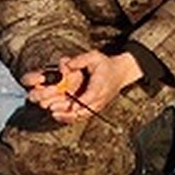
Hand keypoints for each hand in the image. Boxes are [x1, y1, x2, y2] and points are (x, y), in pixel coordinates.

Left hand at [22, 51, 141, 123]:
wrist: (119, 74)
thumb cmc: (105, 65)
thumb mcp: (94, 56)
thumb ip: (80, 60)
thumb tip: (66, 65)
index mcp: (101, 83)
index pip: (93, 94)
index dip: (83, 101)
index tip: (73, 107)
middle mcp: (101, 96)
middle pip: (86, 109)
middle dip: (70, 112)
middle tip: (54, 109)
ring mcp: (98, 104)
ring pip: (84, 115)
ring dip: (69, 116)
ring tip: (54, 114)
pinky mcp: (95, 108)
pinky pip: (83, 115)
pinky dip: (71, 117)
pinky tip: (58, 116)